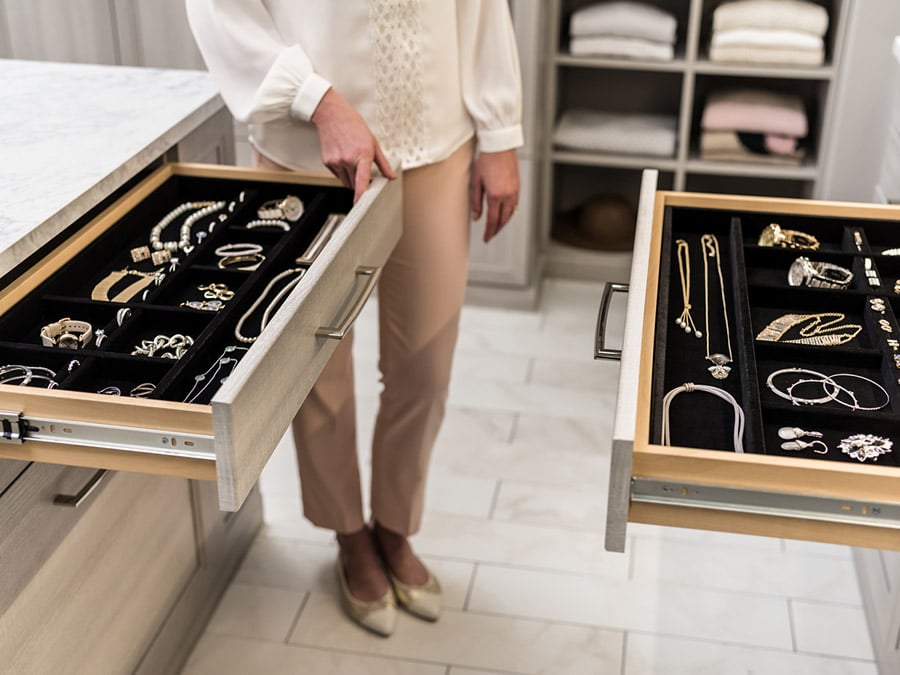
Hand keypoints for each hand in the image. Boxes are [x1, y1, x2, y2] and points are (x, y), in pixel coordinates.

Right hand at [311, 88, 395, 202]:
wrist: (331, 114)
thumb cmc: (353, 125)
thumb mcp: (373, 142)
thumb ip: (383, 162)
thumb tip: (391, 176)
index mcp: (362, 154)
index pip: (362, 181)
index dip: (361, 195)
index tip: (360, 204)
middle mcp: (347, 160)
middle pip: (354, 185)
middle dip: (359, 183)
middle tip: (361, 170)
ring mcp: (336, 161)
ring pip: (345, 181)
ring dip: (350, 178)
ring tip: (352, 160)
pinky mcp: (327, 162)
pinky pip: (337, 175)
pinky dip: (342, 171)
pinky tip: (343, 157)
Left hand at [470, 149, 519, 242]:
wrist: (500, 146)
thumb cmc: (486, 159)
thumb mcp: (476, 182)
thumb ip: (476, 202)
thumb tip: (476, 217)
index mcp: (495, 195)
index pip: (493, 220)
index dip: (489, 232)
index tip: (486, 238)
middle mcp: (507, 195)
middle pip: (503, 220)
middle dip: (496, 229)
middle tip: (491, 235)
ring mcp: (514, 191)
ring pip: (511, 214)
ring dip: (504, 222)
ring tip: (497, 226)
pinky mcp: (518, 186)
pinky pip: (515, 205)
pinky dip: (510, 213)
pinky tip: (506, 214)